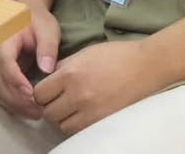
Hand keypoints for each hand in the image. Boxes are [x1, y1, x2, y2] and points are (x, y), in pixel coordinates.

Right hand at [0, 6, 61, 119]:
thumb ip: (47, 47)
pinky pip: (5, 94)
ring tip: (38, 113)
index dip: (16, 81)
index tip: (31, 94)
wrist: (29, 17)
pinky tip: (31, 111)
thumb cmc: (38, 21)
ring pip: (0, 92)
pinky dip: (16, 105)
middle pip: (0, 82)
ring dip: (17, 106)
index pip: (6, 63)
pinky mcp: (4, 77)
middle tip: (39, 109)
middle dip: (18, 99)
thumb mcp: (47, 29)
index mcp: (5, 42)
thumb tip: (46, 68)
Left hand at [33, 39, 168, 135]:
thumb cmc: (115, 55)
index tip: (47, 91)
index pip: (40, 94)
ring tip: (73, 108)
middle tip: (59, 101)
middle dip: (50, 107)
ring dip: (63, 118)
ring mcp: (91, 112)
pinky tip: (83, 115)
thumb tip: (48, 77)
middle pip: (49, 113)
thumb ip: (63, 66)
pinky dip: (77, 125)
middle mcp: (77, 95)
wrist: (145, 67)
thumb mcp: (84, 53)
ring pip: (62, 126)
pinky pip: (79, 131)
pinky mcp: (103, 123)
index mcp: (70, 74)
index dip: (41, 93)